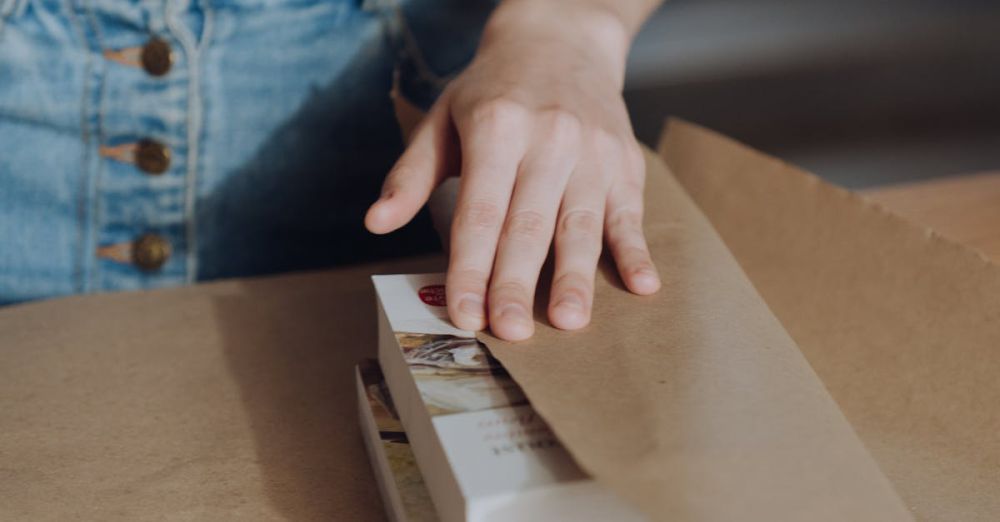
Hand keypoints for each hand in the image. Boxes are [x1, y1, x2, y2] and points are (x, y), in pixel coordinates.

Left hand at [365, 0, 660, 340]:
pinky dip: (637, 251)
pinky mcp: (624, 163)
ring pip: (582, 225)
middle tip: (512, 333)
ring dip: (577, 277)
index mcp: (497, 130)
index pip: (480, 214)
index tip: (465, 314)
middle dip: (518, 284)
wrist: (562, 40)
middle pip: (530, 227)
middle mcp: (548, 140)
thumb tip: (377, 222)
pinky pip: (631, 213)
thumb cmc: (493, 90)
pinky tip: (643, 286)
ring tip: (571, 322)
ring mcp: (593, 152)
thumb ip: (411, 174)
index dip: (471, 268)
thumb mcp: (442, 119)